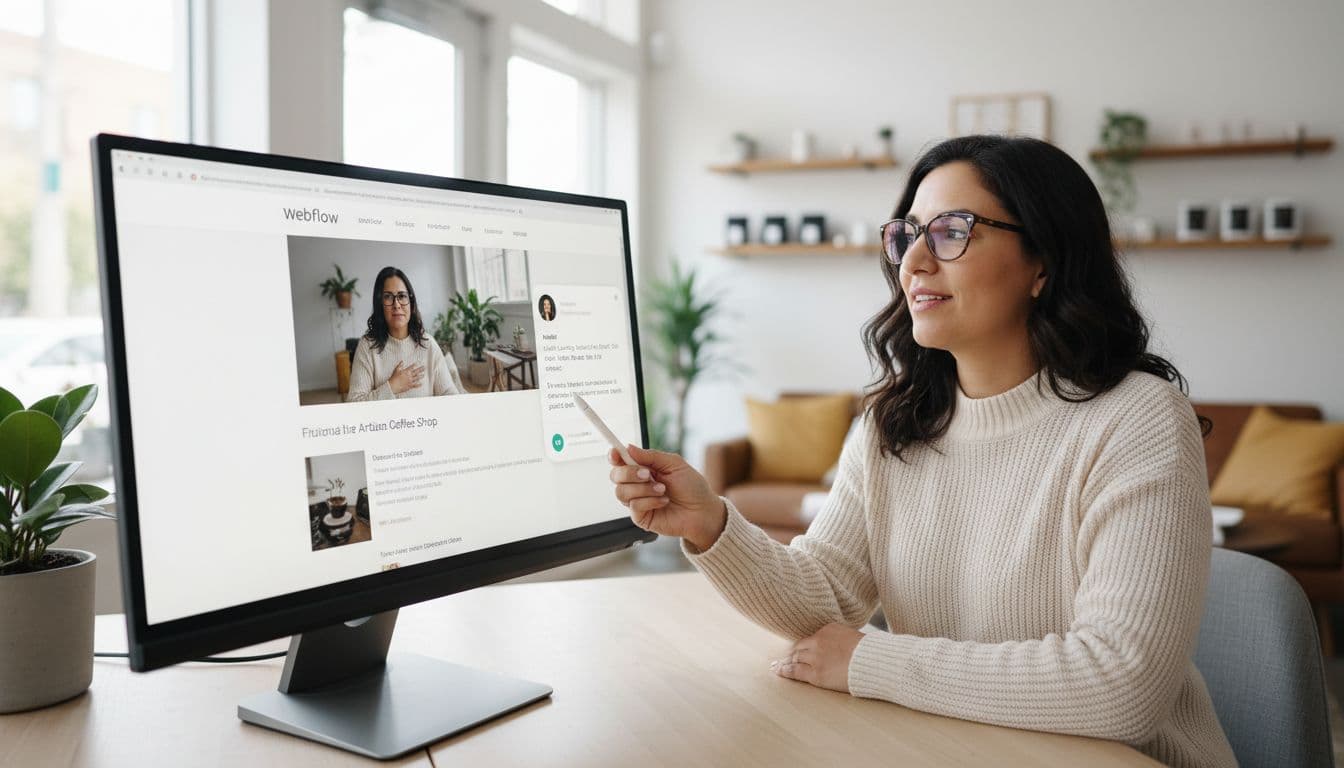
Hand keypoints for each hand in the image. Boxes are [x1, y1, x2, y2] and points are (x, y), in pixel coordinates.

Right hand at [387, 361, 424, 393]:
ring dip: (420, 376)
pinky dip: (418, 385)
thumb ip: (400, 365)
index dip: (415, 365)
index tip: (418, 363)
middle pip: (416, 372)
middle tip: (424, 368)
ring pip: (417, 378)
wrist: (393, 386)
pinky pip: (415, 385)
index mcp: (406, 372)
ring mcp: (410, 381)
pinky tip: (421, 384)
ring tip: (423, 375)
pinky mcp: (410, 386)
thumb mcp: (396, 370)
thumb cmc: (394, 378)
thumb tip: (402, 361)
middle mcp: (409, 376)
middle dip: (420, 369)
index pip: (411, 367)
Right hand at [608, 444, 726, 550]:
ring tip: (663, 490)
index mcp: (644, 468)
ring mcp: (638, 500)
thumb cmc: (692, 487)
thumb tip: (628, 448)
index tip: (615, 453)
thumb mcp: (674, 464)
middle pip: (616, 476)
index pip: (621, 461)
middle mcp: (637, 484)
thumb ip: (651, 456)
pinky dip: (650, 501)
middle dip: (629, 473)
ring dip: (644, 489)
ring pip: (622, 492)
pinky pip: (634, 506)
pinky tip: (664, 501)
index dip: (614, 456)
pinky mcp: (641, 516)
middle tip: (648, 474)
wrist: (702, 511)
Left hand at [770, 623, 863, 693]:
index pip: (813, 638)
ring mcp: (815, 657)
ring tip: (779, 666)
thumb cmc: (870, 653)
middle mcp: (819, 640)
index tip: (801, 649)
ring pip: (796, 658)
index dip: (806, 645)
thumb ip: (841, 640)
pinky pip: (795, 671)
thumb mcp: (854, 638)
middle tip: (786, 658)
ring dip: (788, 662)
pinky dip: (785, 671)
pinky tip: (779, 671)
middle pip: (801, 647)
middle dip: (795, 653)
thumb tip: (840, 647)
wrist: (874, 663)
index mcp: (829, 629)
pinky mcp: (816, 673)